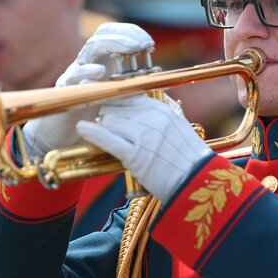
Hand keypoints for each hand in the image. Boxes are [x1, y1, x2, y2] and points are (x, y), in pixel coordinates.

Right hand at [22, 23, 154, 156]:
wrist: (67, 131)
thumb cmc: (95, 111)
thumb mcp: (118, 93)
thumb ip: (133, 82)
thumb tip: (158, 76)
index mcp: (101, 58)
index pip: (114, 33)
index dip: (131, 32)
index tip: (149, 42)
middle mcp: (89, 60)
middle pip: (103, 34)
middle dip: (125, 35)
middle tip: (142, 44)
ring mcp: (76, 71)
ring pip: (90, 47)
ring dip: (112, 44)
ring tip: (131, 49)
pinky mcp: (66, 87)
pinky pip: (74, 74)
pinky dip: (87, 71)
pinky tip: (100, 72)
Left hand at [76, 95, 212, 200]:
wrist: (195, 182)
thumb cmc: (187, 158)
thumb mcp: (179, 126)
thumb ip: (164, 110)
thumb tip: (148, 99)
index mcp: (163, 109)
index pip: (129, 95)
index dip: (114, 100)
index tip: (105, 104)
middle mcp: (153, 119)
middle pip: (115, 106)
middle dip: (105, 114)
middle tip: (98, 120)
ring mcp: (144, 136)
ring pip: (109, 120)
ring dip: (99, 125)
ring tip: (92, 130)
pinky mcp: (135, 155)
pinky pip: (107, 138)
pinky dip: (92, 133)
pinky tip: (82, 129)